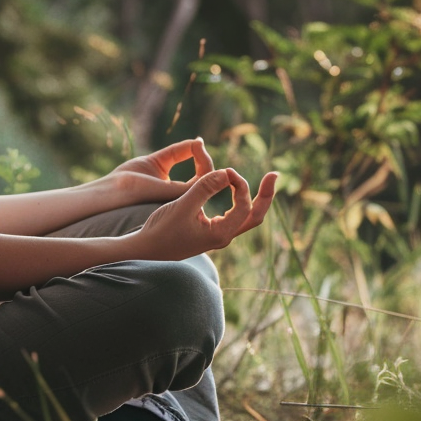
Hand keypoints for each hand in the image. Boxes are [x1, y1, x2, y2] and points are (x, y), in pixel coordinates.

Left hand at [106, 138, 215, 206]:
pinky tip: (198, 152)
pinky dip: (204, 165)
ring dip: (206, 162)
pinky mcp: (175, 197)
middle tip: (199, 145)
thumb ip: (176, 155)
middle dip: (205, 159)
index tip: (199, 142)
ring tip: (199, 147)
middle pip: (204, 176)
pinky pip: (199, 182)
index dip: (198, 153)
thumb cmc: (126, 180)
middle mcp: (177, 194)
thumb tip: (197, 143)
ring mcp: (178, 198)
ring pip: (205, 180)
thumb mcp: (156, 162)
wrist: (112, 193)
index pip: (196, 172)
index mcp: (172, 187)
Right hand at [131, 168, 276, 260]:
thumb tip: (226, 173)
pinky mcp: (209, 231)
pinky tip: (234, 188)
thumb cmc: (161, 230)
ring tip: (266, 180)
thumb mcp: (182, 205)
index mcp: (220, 234)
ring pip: (246, 216)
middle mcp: (223, 236)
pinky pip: (233, 215)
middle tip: (275, 174)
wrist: (145, 250)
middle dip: (266, 195)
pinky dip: (239, 200)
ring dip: (256, 197)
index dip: (239, 184)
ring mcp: (217, 235)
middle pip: (255, 216)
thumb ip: (204, 188)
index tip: (226, 170)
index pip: (243, 206)